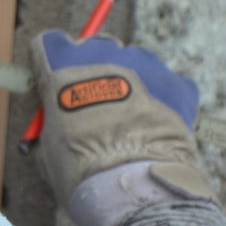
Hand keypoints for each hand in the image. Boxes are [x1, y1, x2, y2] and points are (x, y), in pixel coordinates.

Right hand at [29, 30, 214, 208]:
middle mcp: (103, 51)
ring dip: (131, 85)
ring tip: (129, 123)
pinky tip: (154, 129)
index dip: (54, 64)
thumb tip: (59, 116)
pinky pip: (167, 85)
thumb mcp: (49, 139)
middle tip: (95, 103)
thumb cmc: (77, 164)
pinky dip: (161, 102)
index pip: (51, 42)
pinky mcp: (176, 83)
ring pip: (135, 64)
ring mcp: (144, 63)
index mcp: (61, 61)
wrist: (128, 182)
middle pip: (97, 46)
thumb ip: (54, 115)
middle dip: (95, 69)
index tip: (56, 83)